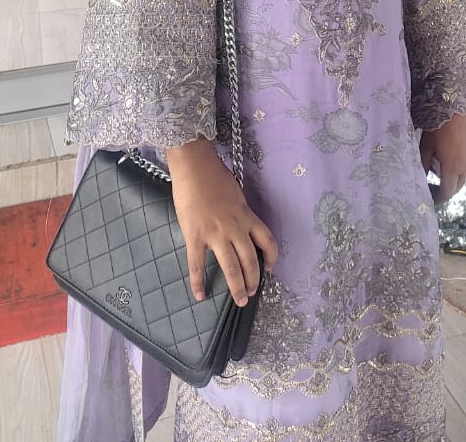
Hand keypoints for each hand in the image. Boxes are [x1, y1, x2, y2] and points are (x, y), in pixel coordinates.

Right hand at [166, 138, 278, 305]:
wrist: (194, 166)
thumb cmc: (214, 175)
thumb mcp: (236, 194)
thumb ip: (240, 213)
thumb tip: (241, 225)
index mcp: (246, 216)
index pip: (267, 241)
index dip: (272, 258)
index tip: (269, 268)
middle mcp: (235, 227)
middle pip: (250, 261)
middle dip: (253, 281)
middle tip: (251, 293)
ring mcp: (215, 234)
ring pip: (231, 268)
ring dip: (237, 287)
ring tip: (239, 299)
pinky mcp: (195, 236)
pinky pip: (197, 265)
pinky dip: (198, 283)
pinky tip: (200, 296)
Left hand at [419, 111, 465, 199]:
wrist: (456, 105)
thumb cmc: (438, 124)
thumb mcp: (426, 146)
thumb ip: (424, 164)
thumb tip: (421, 177)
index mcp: (452, 167)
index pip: (447, 191)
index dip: (438, 197)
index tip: (430, 196)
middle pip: (458, 186)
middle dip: (447, 189)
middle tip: (435, 186)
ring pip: (465, 175)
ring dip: (454, 178)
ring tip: (441, 170)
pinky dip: (460, 166)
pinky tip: (451, 156)